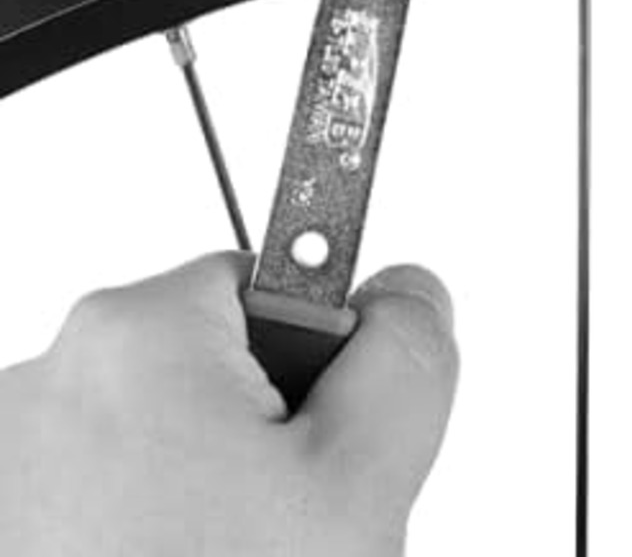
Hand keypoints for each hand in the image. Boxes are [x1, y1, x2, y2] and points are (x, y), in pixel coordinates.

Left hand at [0, 250, 458, 556]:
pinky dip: (140, 527)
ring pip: (154, 440)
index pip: (265, 284)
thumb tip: (408, 290)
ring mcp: (6, 466)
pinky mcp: (6, 525)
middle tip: (280, 530)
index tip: (321, 438)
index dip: (318, 364)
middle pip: (205, 366)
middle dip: (262, 434)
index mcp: (133, 335)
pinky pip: (96, 493)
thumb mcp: (361, 478)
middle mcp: (39, 384)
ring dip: (199, 489)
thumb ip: (406, 352)